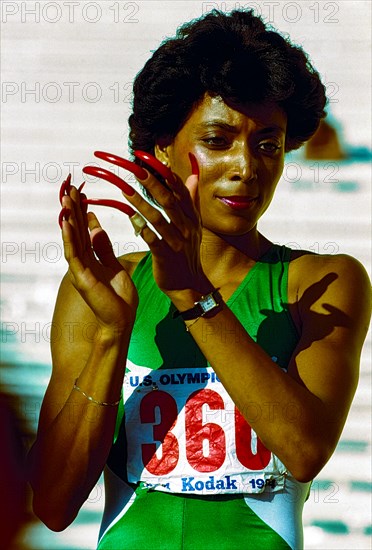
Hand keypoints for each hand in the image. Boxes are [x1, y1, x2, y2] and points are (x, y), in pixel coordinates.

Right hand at [59, 177, 137, 332]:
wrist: (122, 321)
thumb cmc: (120, 299)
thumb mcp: (115, 266)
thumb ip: (104, 249)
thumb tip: (96, 228)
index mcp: (92, 259)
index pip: (85, 231)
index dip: (82, 213)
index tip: (81, 195)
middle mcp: (83, 263)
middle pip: (77, 232)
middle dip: (73, 211)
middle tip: (70, 189)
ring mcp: (80, 270)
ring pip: (72, 240)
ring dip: (68, 219)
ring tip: (65, 200)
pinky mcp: (82, 278)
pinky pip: (74, 255)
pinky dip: (70, 239)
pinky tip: (67, 223)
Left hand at [82, 152, 211, 296]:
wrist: (188, 284)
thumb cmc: (185, 252)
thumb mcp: (194, 225)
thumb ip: (192, 199)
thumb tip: (193, 174)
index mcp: (192, 216)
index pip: (179, 190)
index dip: (164, 173)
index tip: (147, 158)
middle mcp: (186, 227)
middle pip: (168, 201)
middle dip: (152, 183)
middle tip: (135, 168)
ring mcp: (177, 242)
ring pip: (158, 218)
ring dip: (141, 203)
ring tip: (125, 190)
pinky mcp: (166, 256)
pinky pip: (153, 240)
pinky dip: (142, 229)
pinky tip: (131, 219)